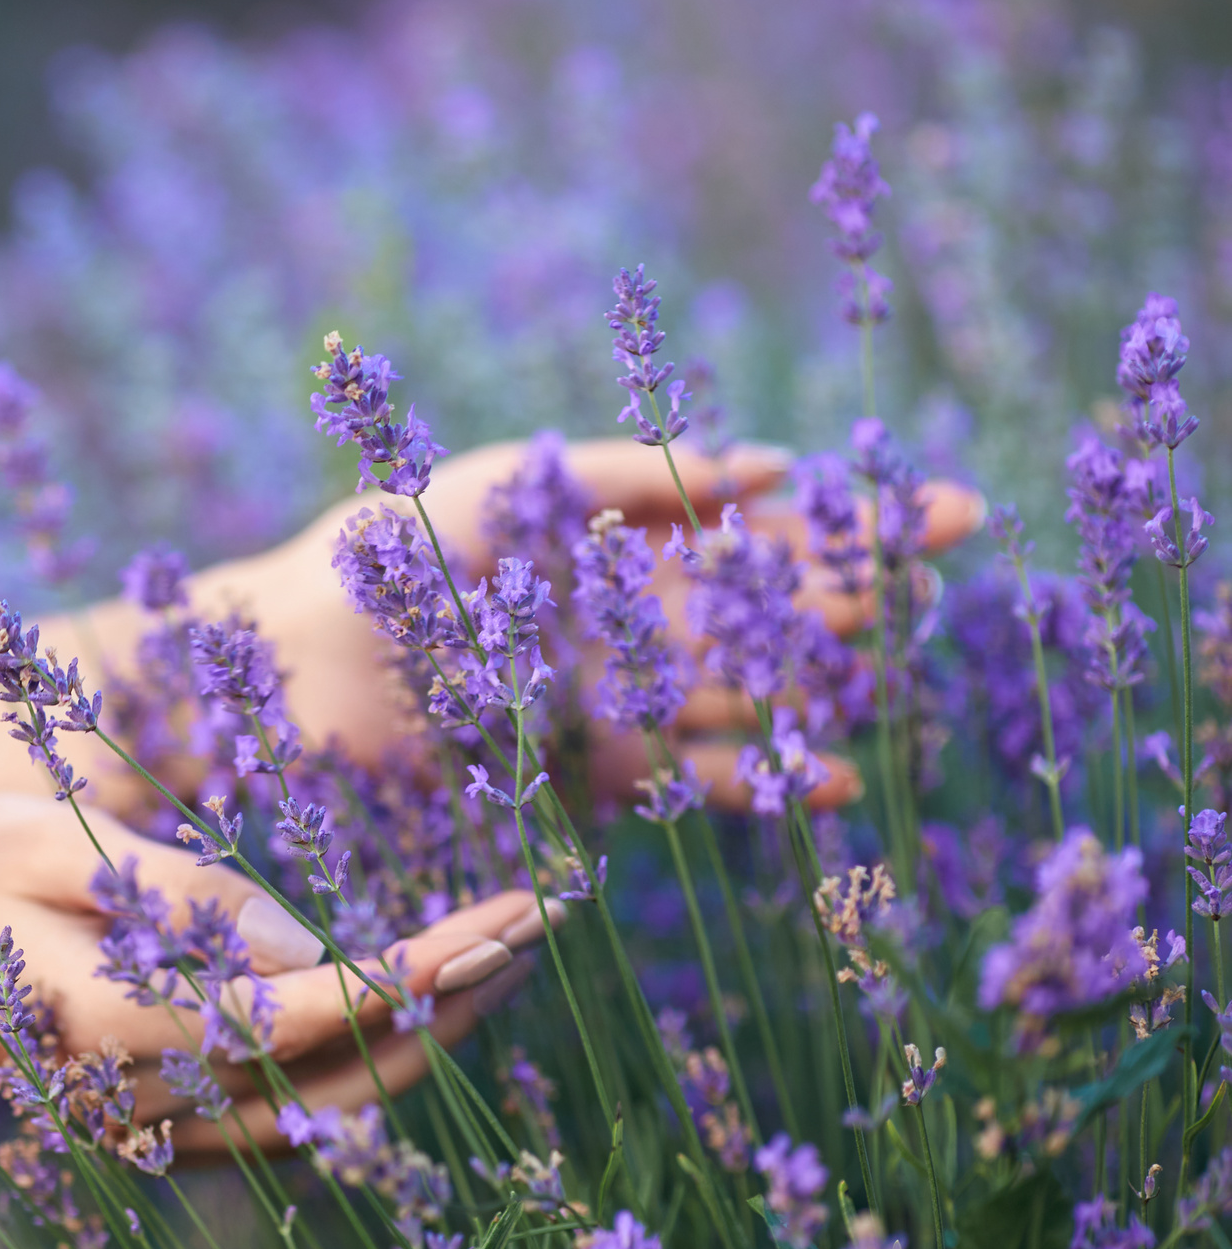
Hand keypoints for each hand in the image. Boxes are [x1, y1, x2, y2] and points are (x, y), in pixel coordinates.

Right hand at [0, 793, 548, 1151]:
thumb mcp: (55, 846)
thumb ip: (183, 899)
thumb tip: (312, 948)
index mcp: (124, 1032)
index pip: (311, 1018)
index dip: (418, 972)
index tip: (505, 915)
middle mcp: (154, 1101)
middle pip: (346, 1076)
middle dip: (455, 1000)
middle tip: (540, 920)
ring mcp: (159, 1123)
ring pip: (329, 1103)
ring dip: (426, 1030)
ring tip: (504, 949)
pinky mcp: (162, 1117)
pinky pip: (293, 1102)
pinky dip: (368, 1049)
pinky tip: (416, 990)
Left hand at [200, 435, 984, 811]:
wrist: (288, 660)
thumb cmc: (383, 551)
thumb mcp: (518, 483)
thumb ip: (641, 477)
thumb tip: (773, 465)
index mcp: (611, 536)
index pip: (754, 524)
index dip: (849, 519)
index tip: (948, 511)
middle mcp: (622, 616)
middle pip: (765, 606)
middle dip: (858, 590)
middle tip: (961, 571)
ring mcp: (607, 695)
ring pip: (739, 695)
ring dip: (817, 693)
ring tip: (900, 694)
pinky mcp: (578, 769)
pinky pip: (681, 777)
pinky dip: (749, 779)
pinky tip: (823, 782)